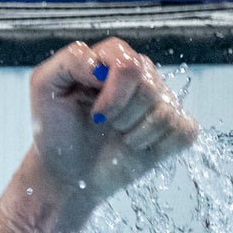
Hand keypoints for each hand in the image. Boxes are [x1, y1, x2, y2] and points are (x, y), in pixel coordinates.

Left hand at [29, 37, 198, 228]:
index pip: (129, 63)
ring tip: (118, 137)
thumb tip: (102, 65)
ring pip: (167, 111)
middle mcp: (142, 74)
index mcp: (113, 59)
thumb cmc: (55, 130)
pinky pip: (186, 131)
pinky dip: (160, 146)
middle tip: (103, 125)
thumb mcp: (45, 87)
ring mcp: (162, 101)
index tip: (94, 114)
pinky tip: (137, 147)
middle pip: (149, 87)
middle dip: (121, 115)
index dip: (113, 94)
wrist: (65, 173)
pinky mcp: (176, 129)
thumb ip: (70, 60)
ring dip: (136, 134)